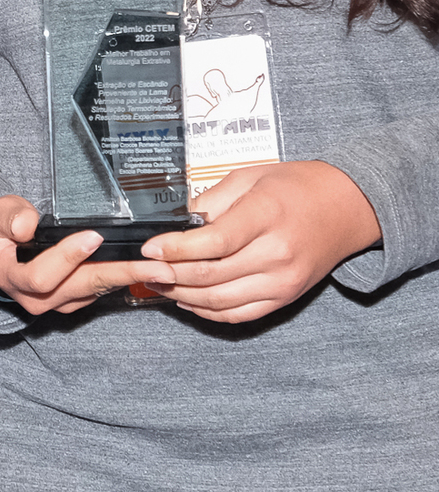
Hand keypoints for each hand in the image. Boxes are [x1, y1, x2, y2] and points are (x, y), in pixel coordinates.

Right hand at [0, 195, 174, 314]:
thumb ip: (9, 218)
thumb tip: (28, 225)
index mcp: (15, 280)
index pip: (43, 276)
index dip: (68, 257)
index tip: (94, 236)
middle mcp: (39, 299)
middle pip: (84, 286)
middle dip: (122, 273)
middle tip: (156, 266)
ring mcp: (60, 302)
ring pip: (98, 289)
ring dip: (131, 278)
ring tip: (163, 268)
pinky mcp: (77, 298)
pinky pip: (103, 289)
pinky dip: (126, 277)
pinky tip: (148, 267)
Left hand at [140, 160, 381, 323]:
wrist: (346, 207)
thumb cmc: (296, 186)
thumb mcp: (249, 177)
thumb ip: (210, 201)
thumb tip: (174, 224)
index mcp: (267, 215)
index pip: (215, 242)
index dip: (177, 249)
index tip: (150, 248)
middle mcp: (277, 253)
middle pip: (212, 275)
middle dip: (170, 275)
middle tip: (145, 268)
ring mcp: (283, 281)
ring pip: (220, 300)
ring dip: (182, 296)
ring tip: (157, 284)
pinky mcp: (285, 298)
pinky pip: (238, 314)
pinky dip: (208, 311)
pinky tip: (187, 299)